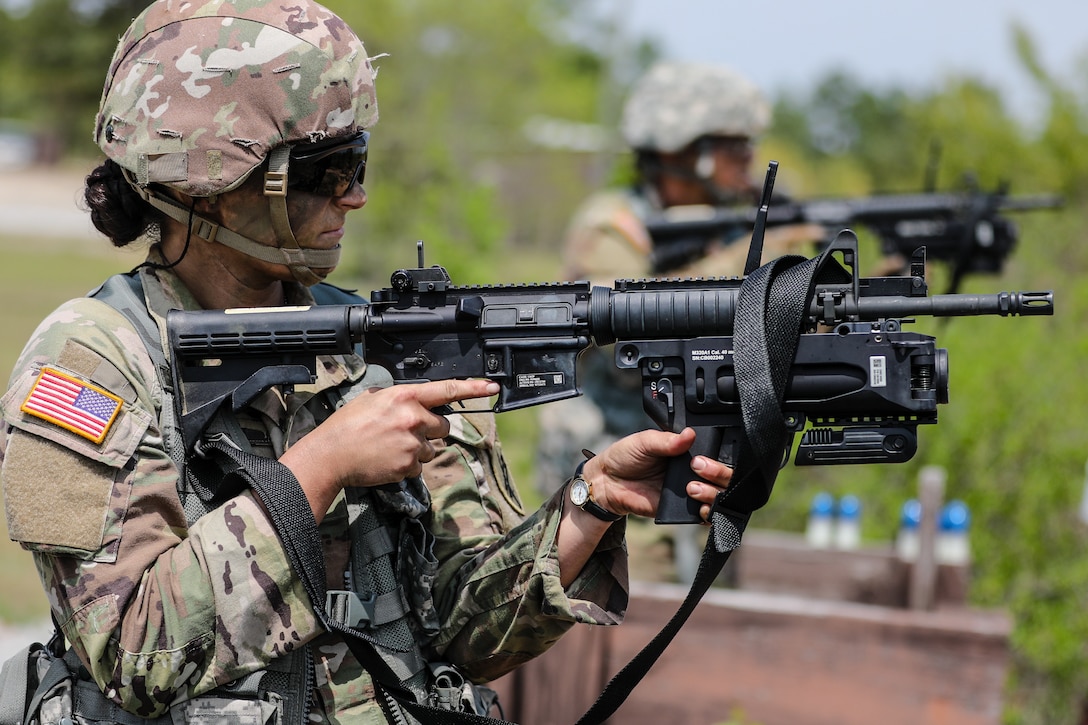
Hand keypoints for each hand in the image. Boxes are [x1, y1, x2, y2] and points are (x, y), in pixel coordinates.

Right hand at [281, 379, 498, 519]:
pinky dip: (408, 464)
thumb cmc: (347, 426)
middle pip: (443, 426)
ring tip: (390, 446)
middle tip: (404, 432)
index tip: (492, 387)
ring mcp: (412, 443)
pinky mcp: (409, 465)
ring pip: (432, 448)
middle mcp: (413, 418)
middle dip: (430, 430)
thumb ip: (400, 398)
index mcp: (404, 397)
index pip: (446, 390)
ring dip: (418, 449)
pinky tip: (388, 459)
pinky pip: (420, 465)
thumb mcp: (373, 398)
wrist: (330, 455)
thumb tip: (415, 401)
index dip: (473, 388)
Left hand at [583, 428, 731, 522]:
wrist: (608, 483)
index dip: (718, 456)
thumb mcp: (645, 441)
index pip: (717, 453)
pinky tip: (699, 507)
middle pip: (725, 475)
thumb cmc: (625, 457)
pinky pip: (705, 515)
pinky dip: (709, 513)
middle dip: (719, 473)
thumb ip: (667, 440)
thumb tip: (689, 434)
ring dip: (713, 493)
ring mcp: (690, 491)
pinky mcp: (683, 510)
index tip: (701, 457)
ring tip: (691, 488)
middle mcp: (694, 471)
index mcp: (688, 451)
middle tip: (697, 467)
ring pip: (720, 495)